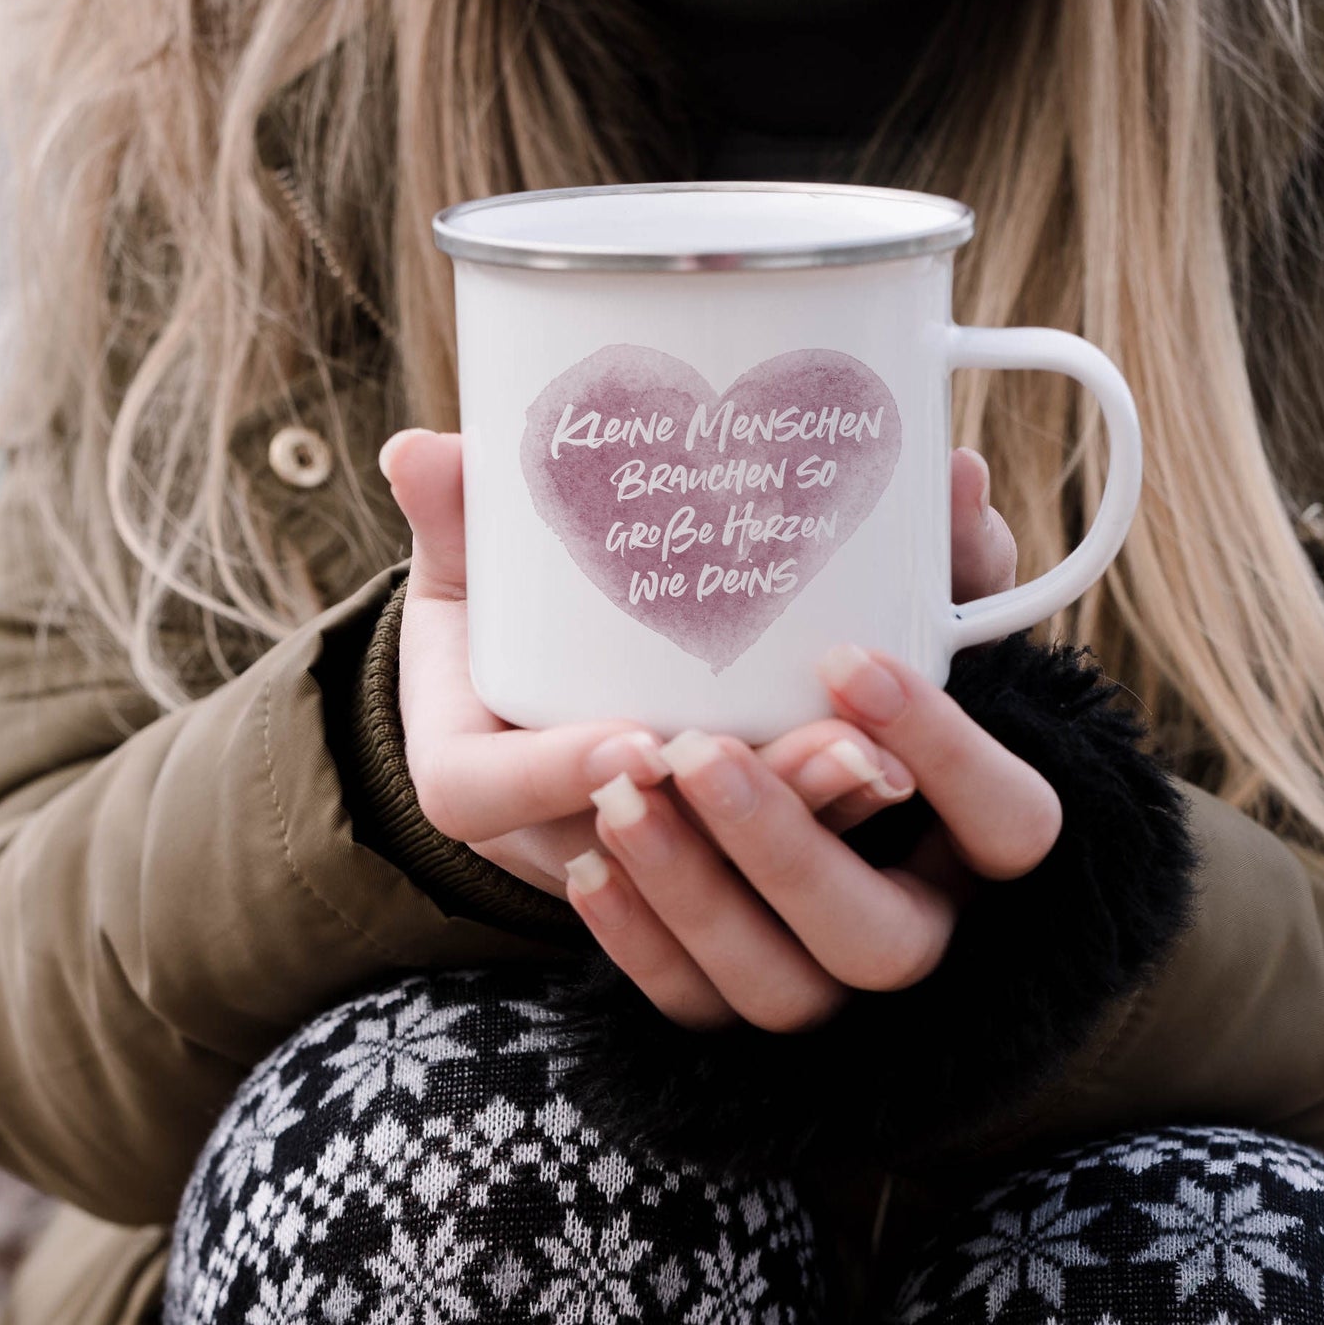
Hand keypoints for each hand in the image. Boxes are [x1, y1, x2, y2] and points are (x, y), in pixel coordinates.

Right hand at [380, 429, 918, 899]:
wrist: (529, 691)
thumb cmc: (492, 626)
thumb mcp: (462, 575)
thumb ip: (454, 520)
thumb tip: (415, 450)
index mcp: (472, 771)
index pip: (485, 798)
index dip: (555, 776)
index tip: (636, 741)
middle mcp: (556, 828)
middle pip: (637, 852)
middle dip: (737, 814)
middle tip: (831, 749)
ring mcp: (639, 850)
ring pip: (720, 873)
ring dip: (809, 820)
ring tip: (887, 758)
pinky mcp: (712, 847)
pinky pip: (767, 861)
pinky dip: (835, 811)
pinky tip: (908, 759)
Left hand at [564, 448, 1060, 1030]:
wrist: (725, 750)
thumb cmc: (827, 672)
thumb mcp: (881, 605)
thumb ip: (927, 553)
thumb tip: (952, 474)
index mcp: (970, 830)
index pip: (1014, 825)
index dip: (951, 755)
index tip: (848, 660)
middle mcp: (908, 916)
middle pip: (886, 943)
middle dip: (790, 849)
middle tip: (699, 748)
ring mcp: (814, 968)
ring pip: (780, 992)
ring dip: (697, 896)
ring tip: (619, 790)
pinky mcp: (728, 991)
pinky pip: (692, 1007)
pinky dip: (639, 941)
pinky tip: (588, 863)